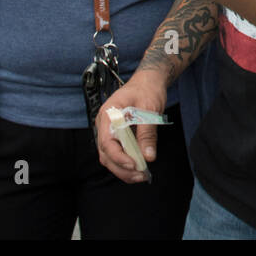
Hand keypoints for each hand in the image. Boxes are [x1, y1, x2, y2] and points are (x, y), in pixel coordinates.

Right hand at [95, 68, 167, 183]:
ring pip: (110, 156)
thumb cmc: (147, 90)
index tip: (134, 165)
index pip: (107, 142)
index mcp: (108, 115)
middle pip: (106, 154)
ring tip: (141, 175)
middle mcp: (104, 124)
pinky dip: (125, 163)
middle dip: (122, 168)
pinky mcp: (116, 135)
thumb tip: (148, 156)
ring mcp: (108, 130)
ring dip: (123, 169)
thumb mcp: (150, 109)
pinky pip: (116, 152)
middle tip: (141, 175)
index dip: (119, 157)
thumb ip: (148, 133)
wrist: (148, 80)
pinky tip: (138, 169)